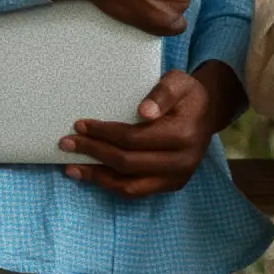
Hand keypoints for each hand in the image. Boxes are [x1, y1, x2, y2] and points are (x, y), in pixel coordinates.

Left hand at [58, 63, 239, 196]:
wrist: (207, 113)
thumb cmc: (187, 95)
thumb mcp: (178, 81)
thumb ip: (162, 93)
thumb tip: (144, 112)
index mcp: (183, 134)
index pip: (133, 138)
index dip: (103, 133)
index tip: (80, 125)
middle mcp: (182, 161)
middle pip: (127, 162)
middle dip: (93, 152)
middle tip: (66, 143)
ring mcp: (177, 177)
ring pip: (129, 185)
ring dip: (97, 176)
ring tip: (71, 168)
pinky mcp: (171, 185)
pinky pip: (136, 192)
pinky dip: (111, 185)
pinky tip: (93, 176)